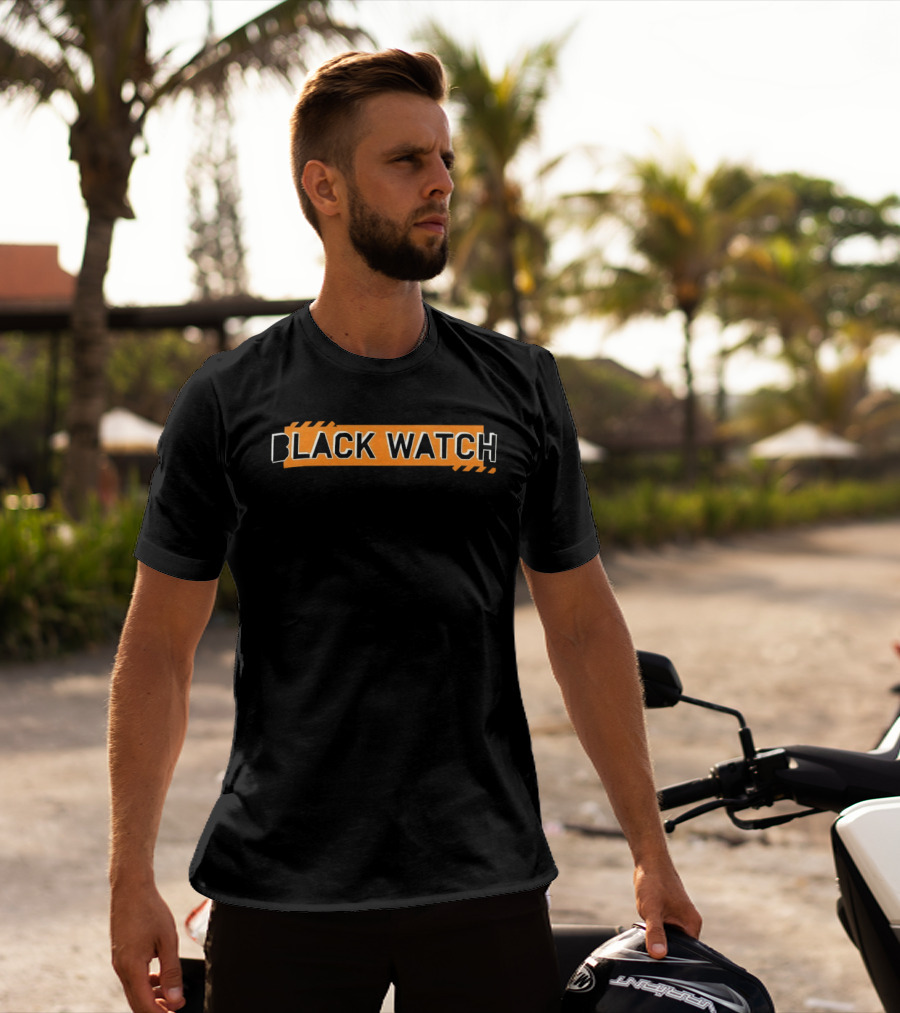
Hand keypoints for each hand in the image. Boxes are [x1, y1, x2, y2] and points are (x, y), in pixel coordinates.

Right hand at [110, 883, 185, 1011]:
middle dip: (156, 1009)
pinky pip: (132, 978)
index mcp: (131, 968)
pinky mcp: (121, 955)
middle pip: (137, 1002)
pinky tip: (160, 977)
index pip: (144, 1005)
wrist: (130, 888)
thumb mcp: (167, 940)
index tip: (177, 1012)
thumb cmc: (150, 910)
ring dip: (152, 997)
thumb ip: (171, 972)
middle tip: (176, 1008)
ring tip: (172, 994)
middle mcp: (121, 969)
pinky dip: (146, 983)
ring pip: (134, 991)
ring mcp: (118, 962)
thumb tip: (175, 999)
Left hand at [634, 859, 701, 959]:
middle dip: (664, 950)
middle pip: (679, 948)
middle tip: (649, 950)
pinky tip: (646, 927)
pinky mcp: (672, 915)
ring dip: (659, 939)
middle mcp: (689, 923)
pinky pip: (665, 931)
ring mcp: (681, 919)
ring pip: (670, 940)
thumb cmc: (653, 882)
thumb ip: (655, 932)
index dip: (673, 960)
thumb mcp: (651, 910)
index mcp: (692, 924)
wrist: (649, 862)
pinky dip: (656, 931)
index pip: (688, 954)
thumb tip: (659, 955)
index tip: (659, 963)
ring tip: (648, 933)